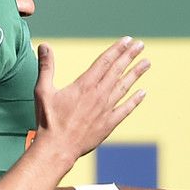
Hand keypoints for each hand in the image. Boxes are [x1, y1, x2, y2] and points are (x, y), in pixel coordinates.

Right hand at [33, 39, 148, 163]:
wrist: (57, 148)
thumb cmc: (48, 120)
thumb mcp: (43, 90)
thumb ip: (46, 67)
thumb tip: (44, 45)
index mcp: (84, 85)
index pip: (104, 62)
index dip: (116, 49)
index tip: (127, 40)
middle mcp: (98, 95)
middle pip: (117, 71)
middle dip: (129, 56)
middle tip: (140, 45)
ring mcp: (106, 110)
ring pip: (124, 87)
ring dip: (136, 74)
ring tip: (147, 63)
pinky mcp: (109, 124)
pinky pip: (125, 109)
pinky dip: (135, 100)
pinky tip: (143, 92)